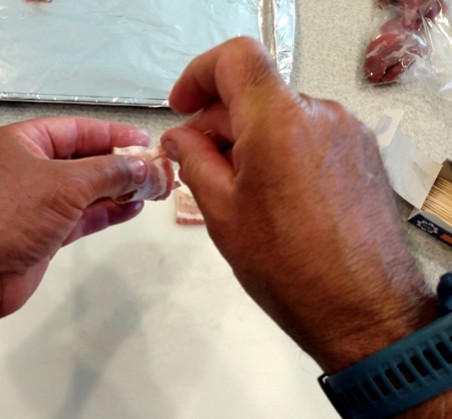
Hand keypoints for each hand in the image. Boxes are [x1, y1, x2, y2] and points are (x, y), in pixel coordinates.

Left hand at [0, 117, 149, 319]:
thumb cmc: (11, 215)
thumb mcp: (65, 184)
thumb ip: (109, 172)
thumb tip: (144, 167)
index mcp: (26, 142)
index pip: (79, 129)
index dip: (113, 134)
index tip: (144, 142)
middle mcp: (32, 168)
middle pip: (86, 160)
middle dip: (121, 166)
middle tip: (155, 169)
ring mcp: (39, 202)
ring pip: (87, 190)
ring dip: (119, 189)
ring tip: (152, 189)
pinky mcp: (46, 231)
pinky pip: (83, 215)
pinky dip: (108, 212)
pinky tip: (132, 208)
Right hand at [161, 37, 434, 371]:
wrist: (363, 309)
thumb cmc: (288, 268)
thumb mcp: (221, 212)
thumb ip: (193, 159)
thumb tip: (180, 135)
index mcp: (278, 123)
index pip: (235, 59)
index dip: (199, 74)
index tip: (183, 105)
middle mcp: (320, 114)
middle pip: (256, 91)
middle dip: (218, 119)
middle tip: (196, 163)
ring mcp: (346, 132)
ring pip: (281, 114)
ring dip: (249, 136)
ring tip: (237, 188)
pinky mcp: (360, 152)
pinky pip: (307, 133)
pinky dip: (280, 147)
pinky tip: (272, 192)